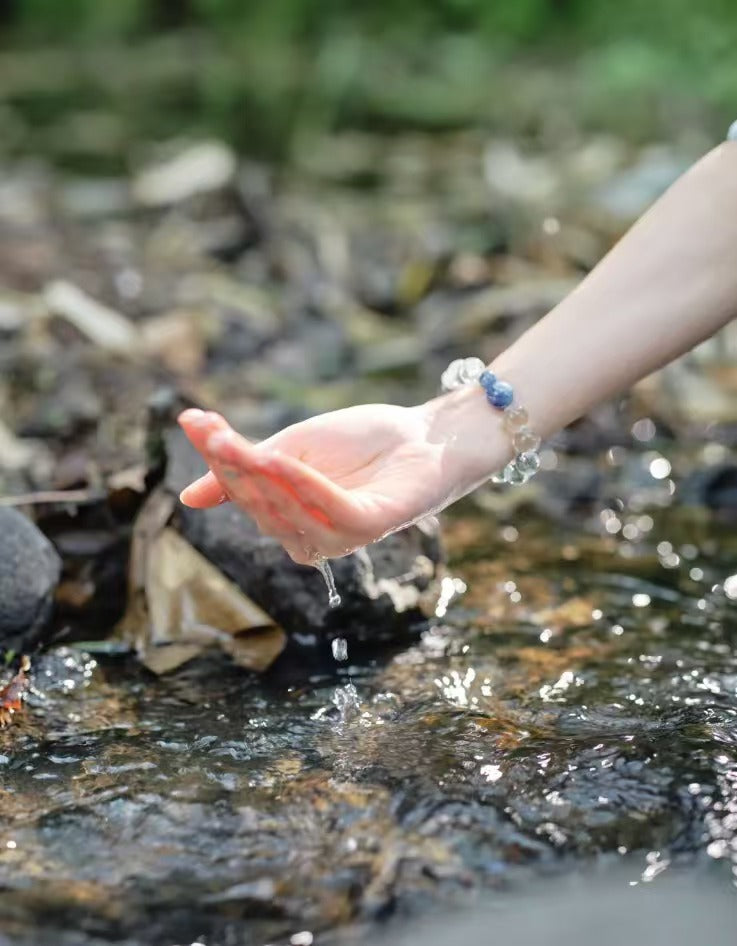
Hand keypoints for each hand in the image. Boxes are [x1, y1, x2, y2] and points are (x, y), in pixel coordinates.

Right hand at [177, 393, 505, 563]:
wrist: (424, 435)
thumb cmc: (361, 442)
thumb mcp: (291, 450)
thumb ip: (246, 468)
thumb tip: (186, 498)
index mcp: (288, 518)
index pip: (242, 491)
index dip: (217, 459)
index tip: (193, 420)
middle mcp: (309, 536)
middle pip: (259, 504)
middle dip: (233, 466)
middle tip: (213, 429)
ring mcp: (339, 537)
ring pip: (287, 513)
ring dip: (262, 479)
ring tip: (238, 444)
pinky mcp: (368, 529)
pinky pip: (328, 512)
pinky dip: (303, 487)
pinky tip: (281, 461)